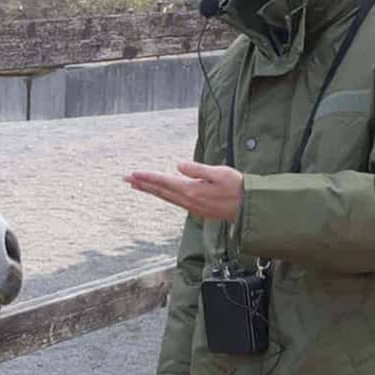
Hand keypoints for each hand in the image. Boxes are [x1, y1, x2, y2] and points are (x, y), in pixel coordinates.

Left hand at [125, 160, 244, 222]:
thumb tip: (178, 165)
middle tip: (126, 178)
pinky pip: (174, 201)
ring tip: (136, 185)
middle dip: (142, 184)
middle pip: (160, 191)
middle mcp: (189, 200)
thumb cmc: (238, 187)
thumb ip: (197, 169)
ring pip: (165, 197)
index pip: (164, 182)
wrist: (249, 207)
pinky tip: (159, 192)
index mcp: (192, 190)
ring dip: (150, 190)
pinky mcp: (197, 209)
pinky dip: (162, 195)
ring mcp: (192, 206)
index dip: (147, 177)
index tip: (133, 174)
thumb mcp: (219, 172)